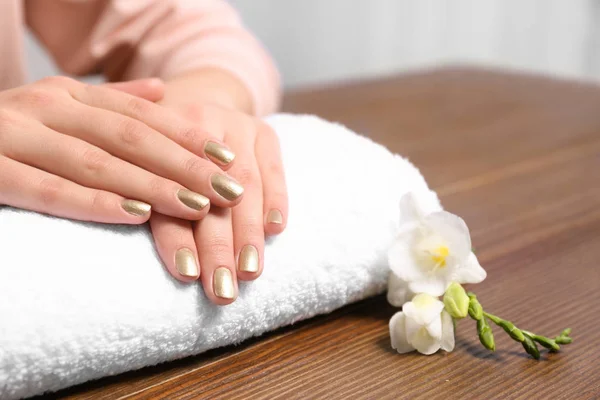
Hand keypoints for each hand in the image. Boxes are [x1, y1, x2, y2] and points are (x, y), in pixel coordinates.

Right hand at [0, 76, 244, 223]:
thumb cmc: (7, 128)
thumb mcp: (58, 106)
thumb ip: (110, 101)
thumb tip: (162, 91)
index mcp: (69, 96)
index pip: (142, 116)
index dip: (188, 137)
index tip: (229, 158)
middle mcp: (47, 108)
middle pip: (131, 138)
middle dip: (185, 165)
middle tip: (229, 188)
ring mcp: (16, 136)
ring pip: (97, 162)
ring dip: (152, 184)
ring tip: (198, 205)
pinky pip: (48, 188)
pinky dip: (93, 201)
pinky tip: (134, 214)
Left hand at [150, 102, 287, 304]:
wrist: (202, 96)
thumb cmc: (165, 147)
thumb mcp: (145, 161)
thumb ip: (144, 196)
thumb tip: (171, 261)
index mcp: (156, 136)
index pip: (168, 196)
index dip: (178, 236)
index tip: (187, 275)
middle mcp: (198, 122)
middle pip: (209, 194)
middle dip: (218, 246)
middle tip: (222, 290)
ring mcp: (236, 124)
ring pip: (245, 184)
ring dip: (249, 231)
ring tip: (249, 272)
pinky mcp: (265, 131)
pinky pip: (274, 167)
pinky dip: (277, 199)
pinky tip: (276, 229)